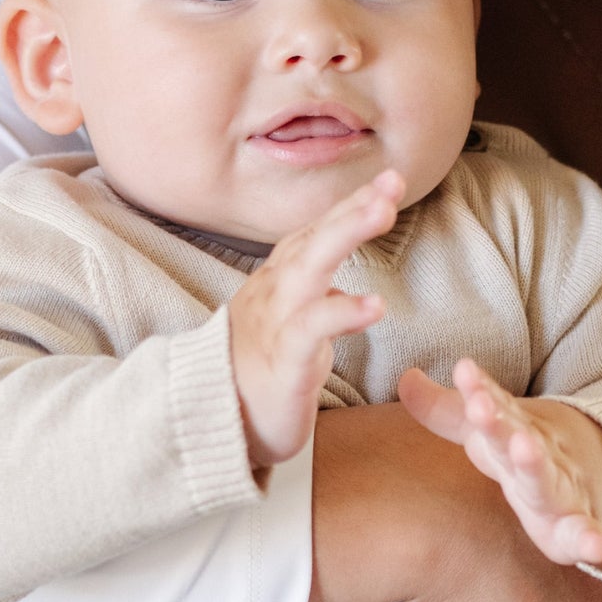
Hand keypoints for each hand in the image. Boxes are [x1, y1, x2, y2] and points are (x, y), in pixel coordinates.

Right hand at [227, 171, 399, 467]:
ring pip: (309, 269)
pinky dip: (341, 312)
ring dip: (347, 235)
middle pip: (313, 240)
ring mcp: (275, 323)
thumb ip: (317, 297)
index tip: (388, 181)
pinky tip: (375, 305)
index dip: (350, 205)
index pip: (316, 234)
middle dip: (353, 207)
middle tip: (391, 182)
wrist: (210, 420)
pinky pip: (310, 330)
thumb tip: (345, 283)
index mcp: (278, 282)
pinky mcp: (282, 362)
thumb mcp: (291, 325)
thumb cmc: (258, 373)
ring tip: (385, 212)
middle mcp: (275, 292)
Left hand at [396, 359, 601, 568]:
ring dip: (535, 465)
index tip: (464, 370)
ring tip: (524, 450)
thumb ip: (444, 410)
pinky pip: (582, 535)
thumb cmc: (521, 454)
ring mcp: (558, 490)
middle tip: (480, 407)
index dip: (478, 391)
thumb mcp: (485, 431)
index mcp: (511, 434)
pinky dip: (589, 540)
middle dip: (499, 425)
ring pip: (546, 479)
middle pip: (515, 439)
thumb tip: (406, 378)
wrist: (595, 472)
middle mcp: (536, 457)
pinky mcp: (575, 527)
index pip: (494, 409)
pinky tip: (594, 547)